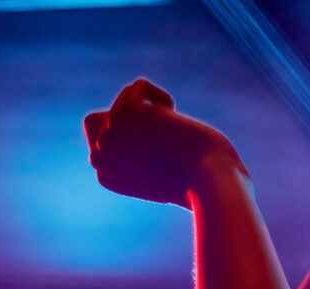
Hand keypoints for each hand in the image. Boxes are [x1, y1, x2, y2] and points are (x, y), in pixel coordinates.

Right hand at [84, 79, 241, 206]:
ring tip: (172, 138)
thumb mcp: (160, 170)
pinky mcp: (126, 113)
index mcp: (105, 175)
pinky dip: (163, 98)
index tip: (160, 159)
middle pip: (110, 114)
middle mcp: (100, 156)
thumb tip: (133, 116)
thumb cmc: (196, 181)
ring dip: (157, 112)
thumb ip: (137, 150)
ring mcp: (110, 134)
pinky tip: (175, 125)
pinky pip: (140, 86)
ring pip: (127, 98)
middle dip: (142, 122)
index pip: (106, 135)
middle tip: (166, 147)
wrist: (210, 181)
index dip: (136, 136)